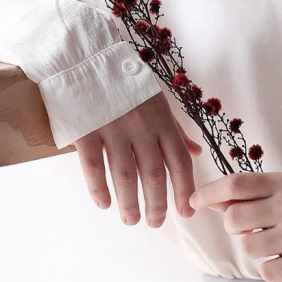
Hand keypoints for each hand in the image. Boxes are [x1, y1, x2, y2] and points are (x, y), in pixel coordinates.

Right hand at [73, 91, 202, 226]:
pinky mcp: (86, 129)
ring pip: (125, 174)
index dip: (184, 189)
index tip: (186, 212)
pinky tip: (104, 203)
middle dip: (157, 203)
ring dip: (129, 202)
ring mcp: (113, 128)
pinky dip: (98, 188)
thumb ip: (175, 129)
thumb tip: (195, 152)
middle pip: (153, 173)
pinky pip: (93, 165)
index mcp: (161, 119)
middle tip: (155, 223)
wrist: (88, 58)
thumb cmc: (125, 82)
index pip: (179, 160)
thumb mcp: (157, 100)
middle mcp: (141, 126)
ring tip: (131, 220)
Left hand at [189, 171, 281, 281]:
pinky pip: (266, 271)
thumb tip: (211, 200)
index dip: (210, 192)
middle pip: (234, 219)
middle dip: (235, 227)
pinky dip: (272, 267)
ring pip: (248, 248)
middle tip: (253, 227)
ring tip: (278, 243)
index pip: (237, 184)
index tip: (194, 201)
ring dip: (256, 248)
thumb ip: (254, 195)